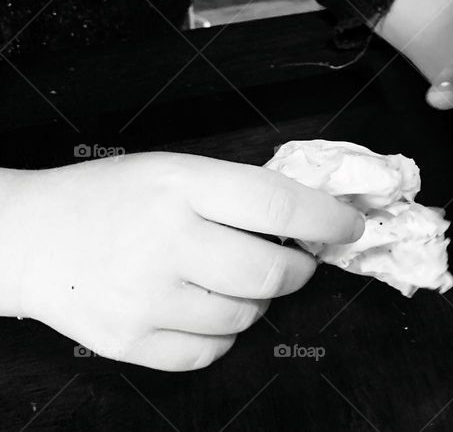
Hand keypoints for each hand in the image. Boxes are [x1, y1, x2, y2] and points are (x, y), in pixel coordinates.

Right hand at [9, 153, 363, 370]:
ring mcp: (147, 298)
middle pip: (271, 273)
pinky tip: (207, 306)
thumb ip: (238, 191)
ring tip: (234, 278)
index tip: (350, 226)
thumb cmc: (111, 197)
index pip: (277, 205)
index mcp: (181, 185)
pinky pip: (211, 351)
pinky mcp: (130, 342)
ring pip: (247, 315)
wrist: (31, 238)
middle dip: (299, 268)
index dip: (326, 219)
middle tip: (295, 260)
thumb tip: (311, 217)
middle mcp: (166, 241)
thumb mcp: (174, 170)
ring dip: (260, 300)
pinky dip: (225, 332)